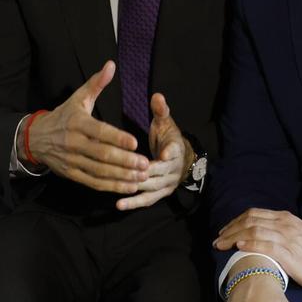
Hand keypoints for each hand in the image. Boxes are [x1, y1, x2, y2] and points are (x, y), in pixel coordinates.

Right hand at [23, 61, 149, 193]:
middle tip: (145, 164)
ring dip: (121, 176)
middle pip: (101, 155)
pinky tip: (129, 187)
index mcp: (77, 123)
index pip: (99, 131)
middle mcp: (73, 143)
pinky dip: (111, 186)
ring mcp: (72, 161)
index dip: (117, 138)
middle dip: (124, 161)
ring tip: (142, 177)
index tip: (135, 142)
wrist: (35, 138)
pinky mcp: (71, 174)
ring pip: (99, 171)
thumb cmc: (63, 116)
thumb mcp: (78, 98)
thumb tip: (111, 65)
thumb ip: (96, 83)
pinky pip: (93, 183)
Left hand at [116, 93, 192, 210]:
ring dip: (136, 189)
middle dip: (145, 173)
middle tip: (127, 172)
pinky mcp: (160, 193)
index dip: (169, 153)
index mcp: (176, 149)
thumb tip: (157, 96)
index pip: (174, 150)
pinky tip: (119, 205)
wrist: (182, 158)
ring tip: (119, 192)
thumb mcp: (166, 122)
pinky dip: (134, 203)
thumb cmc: (168, 137)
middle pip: (159, 172)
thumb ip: (161, 111)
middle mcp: (173, 168)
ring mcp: (167, 183)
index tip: (162, 155)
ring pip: (152, 188)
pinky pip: (147, 200)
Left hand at [214, 209, 301, 298]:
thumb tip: (267, 237)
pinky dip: (249, 245)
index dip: (236, 221)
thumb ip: (285, 233)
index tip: (225, 231)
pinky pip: (264, 245)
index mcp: (287, 219)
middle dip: (230, 229)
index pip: (255, 214)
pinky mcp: (289, 254)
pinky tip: (238, 248)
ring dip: (233, 237)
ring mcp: (287, 238)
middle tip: (218, 239)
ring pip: (252, 231)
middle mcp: (285, 224)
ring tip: (221, 245)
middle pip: (249, 221)